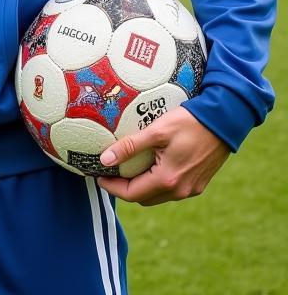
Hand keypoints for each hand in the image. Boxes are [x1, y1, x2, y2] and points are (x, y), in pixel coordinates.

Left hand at [96, 107, 230, 204]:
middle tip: (110, 172)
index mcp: (168, 180)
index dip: (112, 187)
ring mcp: (191, 189)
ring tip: (126, 168)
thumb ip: (129, 147)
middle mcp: (180, 191)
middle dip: (124, 188)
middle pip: (144, 198)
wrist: (223, 123)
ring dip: (140, 186)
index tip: (98, 176)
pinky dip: (155, 183)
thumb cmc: (188, 123)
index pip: (132, 194)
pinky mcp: (198, 184)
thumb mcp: (156, 131)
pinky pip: (171, 190)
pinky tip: (149, 166)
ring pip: (157, 196)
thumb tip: (105, 159)